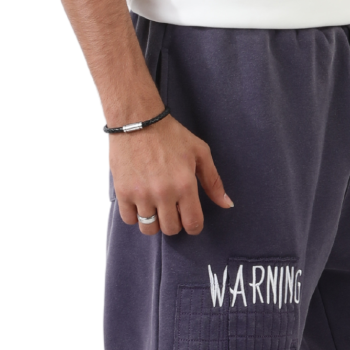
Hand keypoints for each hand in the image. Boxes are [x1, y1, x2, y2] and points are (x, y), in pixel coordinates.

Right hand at [110, 115, 232, 235]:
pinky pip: (129, 220)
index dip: (194, 226)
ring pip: (149, 228)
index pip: (192, 224)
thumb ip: (213, 181)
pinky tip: (140, 203)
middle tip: (172, 210)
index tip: (189, 220)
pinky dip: (135, 216)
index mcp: (185, 185)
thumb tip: (227, 205)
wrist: (137, 120)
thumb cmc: (170, 134)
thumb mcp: (200, 153)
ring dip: (154, 222)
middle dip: (174, 223)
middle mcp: (164, 193)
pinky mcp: (123, 191)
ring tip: (155, 208)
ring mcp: (141, 194)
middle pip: (170, 229)